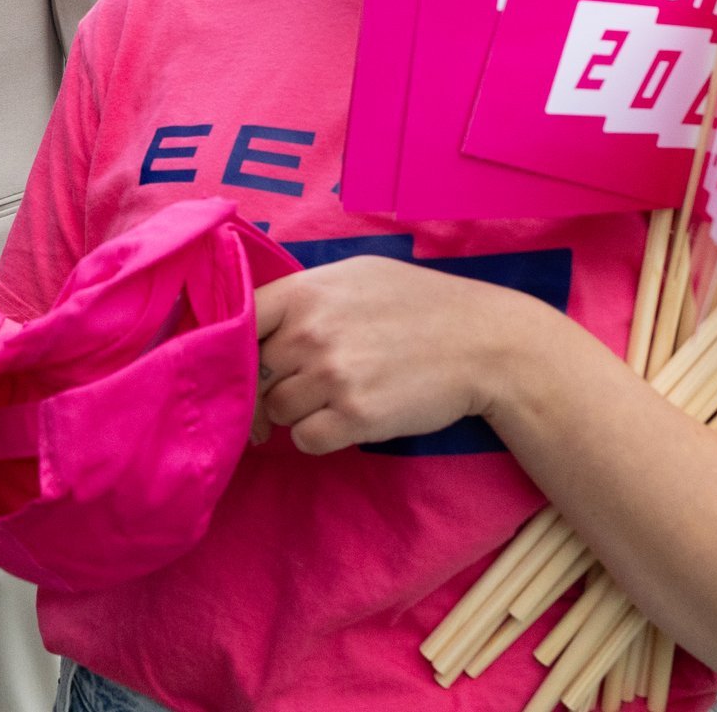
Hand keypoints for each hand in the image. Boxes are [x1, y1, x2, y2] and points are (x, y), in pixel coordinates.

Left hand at [255, 256, 553, 454]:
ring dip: (295, 412)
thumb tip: (256, 322)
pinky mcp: (355, 418)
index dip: (232, 345)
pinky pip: (306, 440)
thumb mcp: (356, 276)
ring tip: (331, 398)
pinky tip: (345, 419)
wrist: (484, 343)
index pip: (236, 321)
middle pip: (254, 373)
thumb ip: (304, 295)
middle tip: (295, 387)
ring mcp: (332, 377)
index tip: (240, 362)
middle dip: (268, 384)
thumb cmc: (419, 304)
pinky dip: (318, 437)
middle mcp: (311, 333)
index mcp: (306, 292)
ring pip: (276, 410)